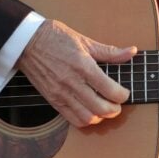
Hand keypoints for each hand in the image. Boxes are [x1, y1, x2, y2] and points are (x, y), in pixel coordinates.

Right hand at [17, 20, 134, 127]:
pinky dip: (85, 120)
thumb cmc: (56, 37)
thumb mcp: (85, 41)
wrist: (26, 42)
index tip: (124, 93)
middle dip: (115, 110)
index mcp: (83, 65)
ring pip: (87, 118)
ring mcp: (61, 93)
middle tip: (118, 104)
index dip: (123, 95)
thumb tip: (131, 52)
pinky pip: (71, 119)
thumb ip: (110, 52)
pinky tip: (90, 112)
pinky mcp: (52, 100)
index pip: (110, 90)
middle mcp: (72, 82)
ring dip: (100, 117)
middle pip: (101, 108)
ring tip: (104, 109)